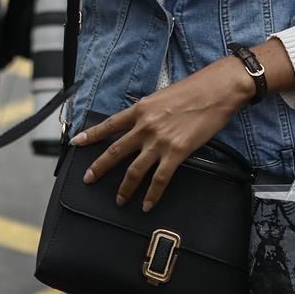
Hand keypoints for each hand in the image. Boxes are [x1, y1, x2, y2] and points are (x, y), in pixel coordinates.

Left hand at [72, 59, 253, 210]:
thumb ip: (150, 112)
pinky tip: (147, 204)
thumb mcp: (163, 95)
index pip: (110, 125)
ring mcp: (159, 141)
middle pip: (115, 151)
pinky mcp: (176, 153)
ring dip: (124, 188)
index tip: (77, 142)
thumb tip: (144, 122)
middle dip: (99, 167)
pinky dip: (152, 195)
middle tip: (89, 179)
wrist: (217, 90)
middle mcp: (145, 126)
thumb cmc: (195, 88)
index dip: (92, 135)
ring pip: (134, 170)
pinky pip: (159, 180)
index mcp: (140, 109)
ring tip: (120, 200)